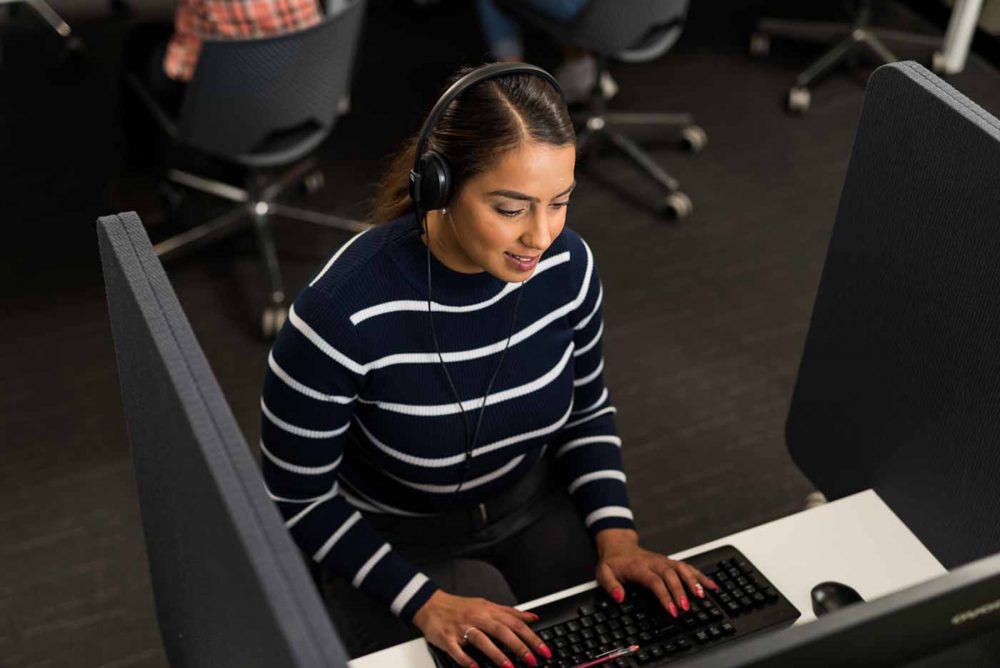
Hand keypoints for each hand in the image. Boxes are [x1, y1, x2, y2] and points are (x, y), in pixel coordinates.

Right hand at [412, 590, 552, 667]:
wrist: (430, 604)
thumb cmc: (460, 607)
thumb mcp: (487, 605)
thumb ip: (510, 612)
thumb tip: (533, 618)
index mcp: (488, 610)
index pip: (514, 623)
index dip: (531, 637)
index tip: (543, 650)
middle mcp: (477, 618)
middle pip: (501, 630)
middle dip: (518, 646)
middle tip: (532, 661)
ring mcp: (461, 628)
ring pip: (481, 639)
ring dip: (496, 654)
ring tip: (509, 667)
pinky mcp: (447, 638)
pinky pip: (457, 650)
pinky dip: (466, 660)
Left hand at [594, 529, 718, 617]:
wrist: (619, 546)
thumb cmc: (613, 562)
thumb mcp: (603, 573)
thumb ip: (610, 585)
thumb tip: (619, 597)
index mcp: (639, 567)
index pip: (654, 581)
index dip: (664, 595)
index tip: (672, 610)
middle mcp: (654, 563)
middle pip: (671, 575)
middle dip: (680, 591)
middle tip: (686, 608)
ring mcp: (664, 561)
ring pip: (682, 568)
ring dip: (693, 581)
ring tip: (702, 595)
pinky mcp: (670, 562)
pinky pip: (688, 567)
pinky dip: (700, 576)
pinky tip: (712, 585)